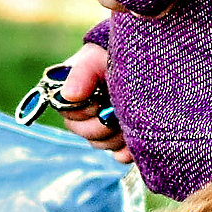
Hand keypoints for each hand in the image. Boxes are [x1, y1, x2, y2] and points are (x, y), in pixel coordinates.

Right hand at [56, 45, 132, 164]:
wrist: (142, 60)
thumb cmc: (113, 56)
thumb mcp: (96, 59)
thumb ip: (81, 74)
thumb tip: (69, 95)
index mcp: (71, 96)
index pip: (70, 116)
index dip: (85, 111)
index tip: (100, 98)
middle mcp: (83, 116)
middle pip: (87, 134)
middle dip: (104, 124)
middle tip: (118, 109)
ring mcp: (103, 129)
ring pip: (103, 145)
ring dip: (118, 133)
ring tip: (132, 115)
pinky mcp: (121, 140)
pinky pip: (119, 155)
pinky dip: (127, 150)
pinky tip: (133, 140)